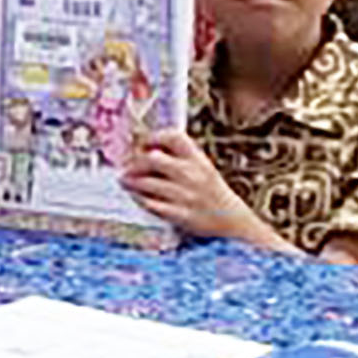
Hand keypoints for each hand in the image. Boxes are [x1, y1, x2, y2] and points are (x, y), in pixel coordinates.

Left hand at [119, 130, 275, 248]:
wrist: (232, 221)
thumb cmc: (211, 192)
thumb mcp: (202, 168)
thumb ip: (180, 158)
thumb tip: (147, 150)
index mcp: (198, 159)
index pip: (173, 137)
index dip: (154, 137)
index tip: (144, 144)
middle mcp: (192, 174)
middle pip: (153, 159)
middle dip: (135, 162)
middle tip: (127, 166)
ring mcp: (186, 195)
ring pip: (148, 183)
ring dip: (132, 181)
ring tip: (125, 181)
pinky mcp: (181, 215)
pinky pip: (152, 204)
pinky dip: (141, 199)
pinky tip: (137, 197)